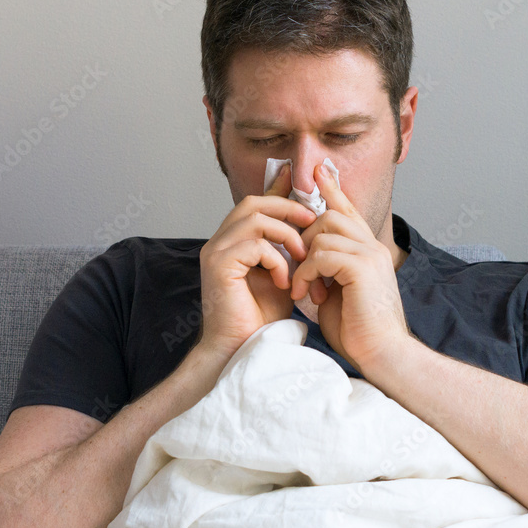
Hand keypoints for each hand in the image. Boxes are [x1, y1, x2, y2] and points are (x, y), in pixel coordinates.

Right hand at [196, 164, 316, 357]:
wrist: (243, 348)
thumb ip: (288, 249)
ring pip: (255, 220)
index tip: (300, 180)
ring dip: (286, 236)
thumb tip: (308, 224)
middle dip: (287, 207)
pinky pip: (255, 246)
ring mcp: (216, 252)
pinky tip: (285, 282)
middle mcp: (220, 242)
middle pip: (252, 203)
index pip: (254, 204)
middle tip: (312, 219)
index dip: (278, 189)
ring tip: (302, 259)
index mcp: (233, 241)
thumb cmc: (262, 317)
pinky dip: (277, 261)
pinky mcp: (219, 266)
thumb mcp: (283, 273)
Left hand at [290, 164, 410, 372]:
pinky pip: (323, 253)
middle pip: (329, 216)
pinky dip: (307, 273)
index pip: (348, 210)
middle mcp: (372, 247)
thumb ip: (328, 270)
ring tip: (304, 290)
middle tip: (297, 271)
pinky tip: (307, 295)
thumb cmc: (358, 332)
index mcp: (367, 251)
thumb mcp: (337, 292)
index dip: (332, 189)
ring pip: (323, 232)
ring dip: (304, 261)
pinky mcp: (362, 268)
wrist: (381, 354)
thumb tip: (310, 261)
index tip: (317, 170)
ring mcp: (370, 255)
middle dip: (304, 238)